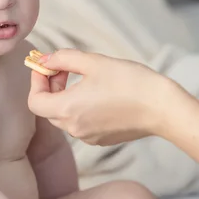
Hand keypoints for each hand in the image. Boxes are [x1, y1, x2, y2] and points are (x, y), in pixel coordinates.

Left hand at [27, 49, 179, 145]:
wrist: (163, 108)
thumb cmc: (130, 82)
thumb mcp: (93, 62)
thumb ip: (63, 58)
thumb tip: (44, 59)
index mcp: (68, 109)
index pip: (35, 101)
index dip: (37, 81)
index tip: (48, 67)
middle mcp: (74, 128)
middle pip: (47, 110)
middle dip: (51, 87)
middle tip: (65, 68)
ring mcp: (88, 137)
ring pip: (64, 117)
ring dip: (65, 97)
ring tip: (85, 79)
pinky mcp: (101, 139)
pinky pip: (81, 124)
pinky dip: (80, 108)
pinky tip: (99, 94)